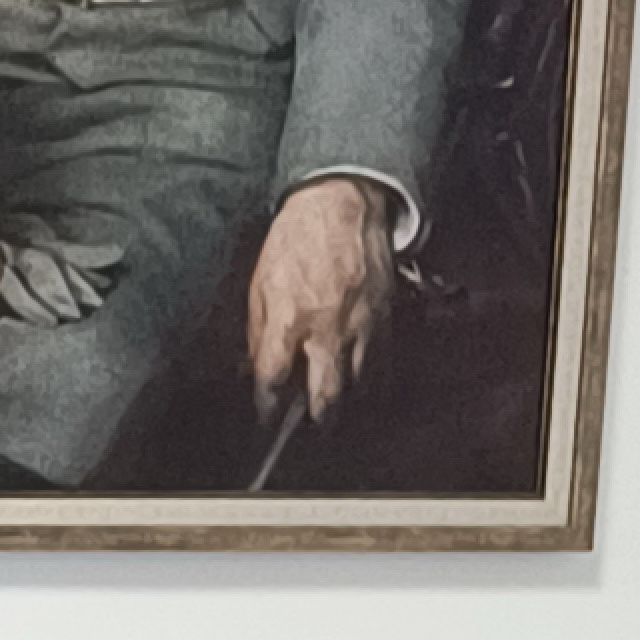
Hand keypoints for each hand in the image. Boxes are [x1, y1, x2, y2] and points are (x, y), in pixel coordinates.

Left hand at [240, 176, 393, 420]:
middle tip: (308, 432)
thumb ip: (258, 331)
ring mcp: (362, 325)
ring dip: (347, 404)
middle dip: (316, 420)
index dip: (268, 405)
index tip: (266, 415)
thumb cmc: (295, 242)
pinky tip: (363, 386)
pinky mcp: (386, 317)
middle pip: (325, 394)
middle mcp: (327, 328)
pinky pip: (383, 361)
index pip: (274, 378)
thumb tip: (253, 366)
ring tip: (336, 415)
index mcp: (289, 319)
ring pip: (360, 384)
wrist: (341, 207)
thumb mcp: (260, 285)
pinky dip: (373, 379)